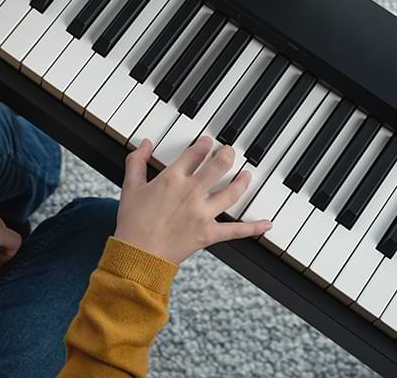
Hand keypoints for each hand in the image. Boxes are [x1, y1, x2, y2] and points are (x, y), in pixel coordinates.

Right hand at [114, 137, 272, 263]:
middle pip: (219, 166)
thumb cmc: (133, 222)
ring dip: (242, 181)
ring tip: (247, 175)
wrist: (138, 254)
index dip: (204, 145)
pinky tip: (266, 224)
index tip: (207, 142)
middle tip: (230, 151)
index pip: (195, 153)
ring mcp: (203, 213)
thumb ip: (137, 161)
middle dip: (227, 155)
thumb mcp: (130, 187)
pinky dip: (253, 227)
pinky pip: (236, 230)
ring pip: (231, 192)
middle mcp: (192, 192)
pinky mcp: (209, 234)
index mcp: (173, 179)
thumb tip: (145, 144)